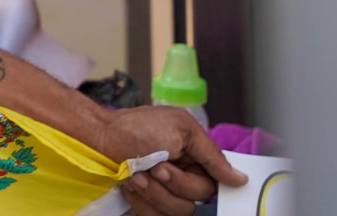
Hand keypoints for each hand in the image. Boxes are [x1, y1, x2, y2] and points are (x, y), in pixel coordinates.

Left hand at [97, 105, 245, 215]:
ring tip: (138, 175)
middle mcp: (182, 178)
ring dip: (156, 192)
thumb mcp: (180, 128)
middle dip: (176, 182)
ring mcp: (164, 193)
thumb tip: (239, 178)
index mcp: (194, 159)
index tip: (179, 170)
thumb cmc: (134, 128)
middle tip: (156, 166)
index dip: (203, 181)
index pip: (216, 183)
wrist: (96, 138)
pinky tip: (130, 185)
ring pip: (180, 211)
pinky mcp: (147, 205)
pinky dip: (141, 201)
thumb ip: (212, 154)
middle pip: (199, 197)